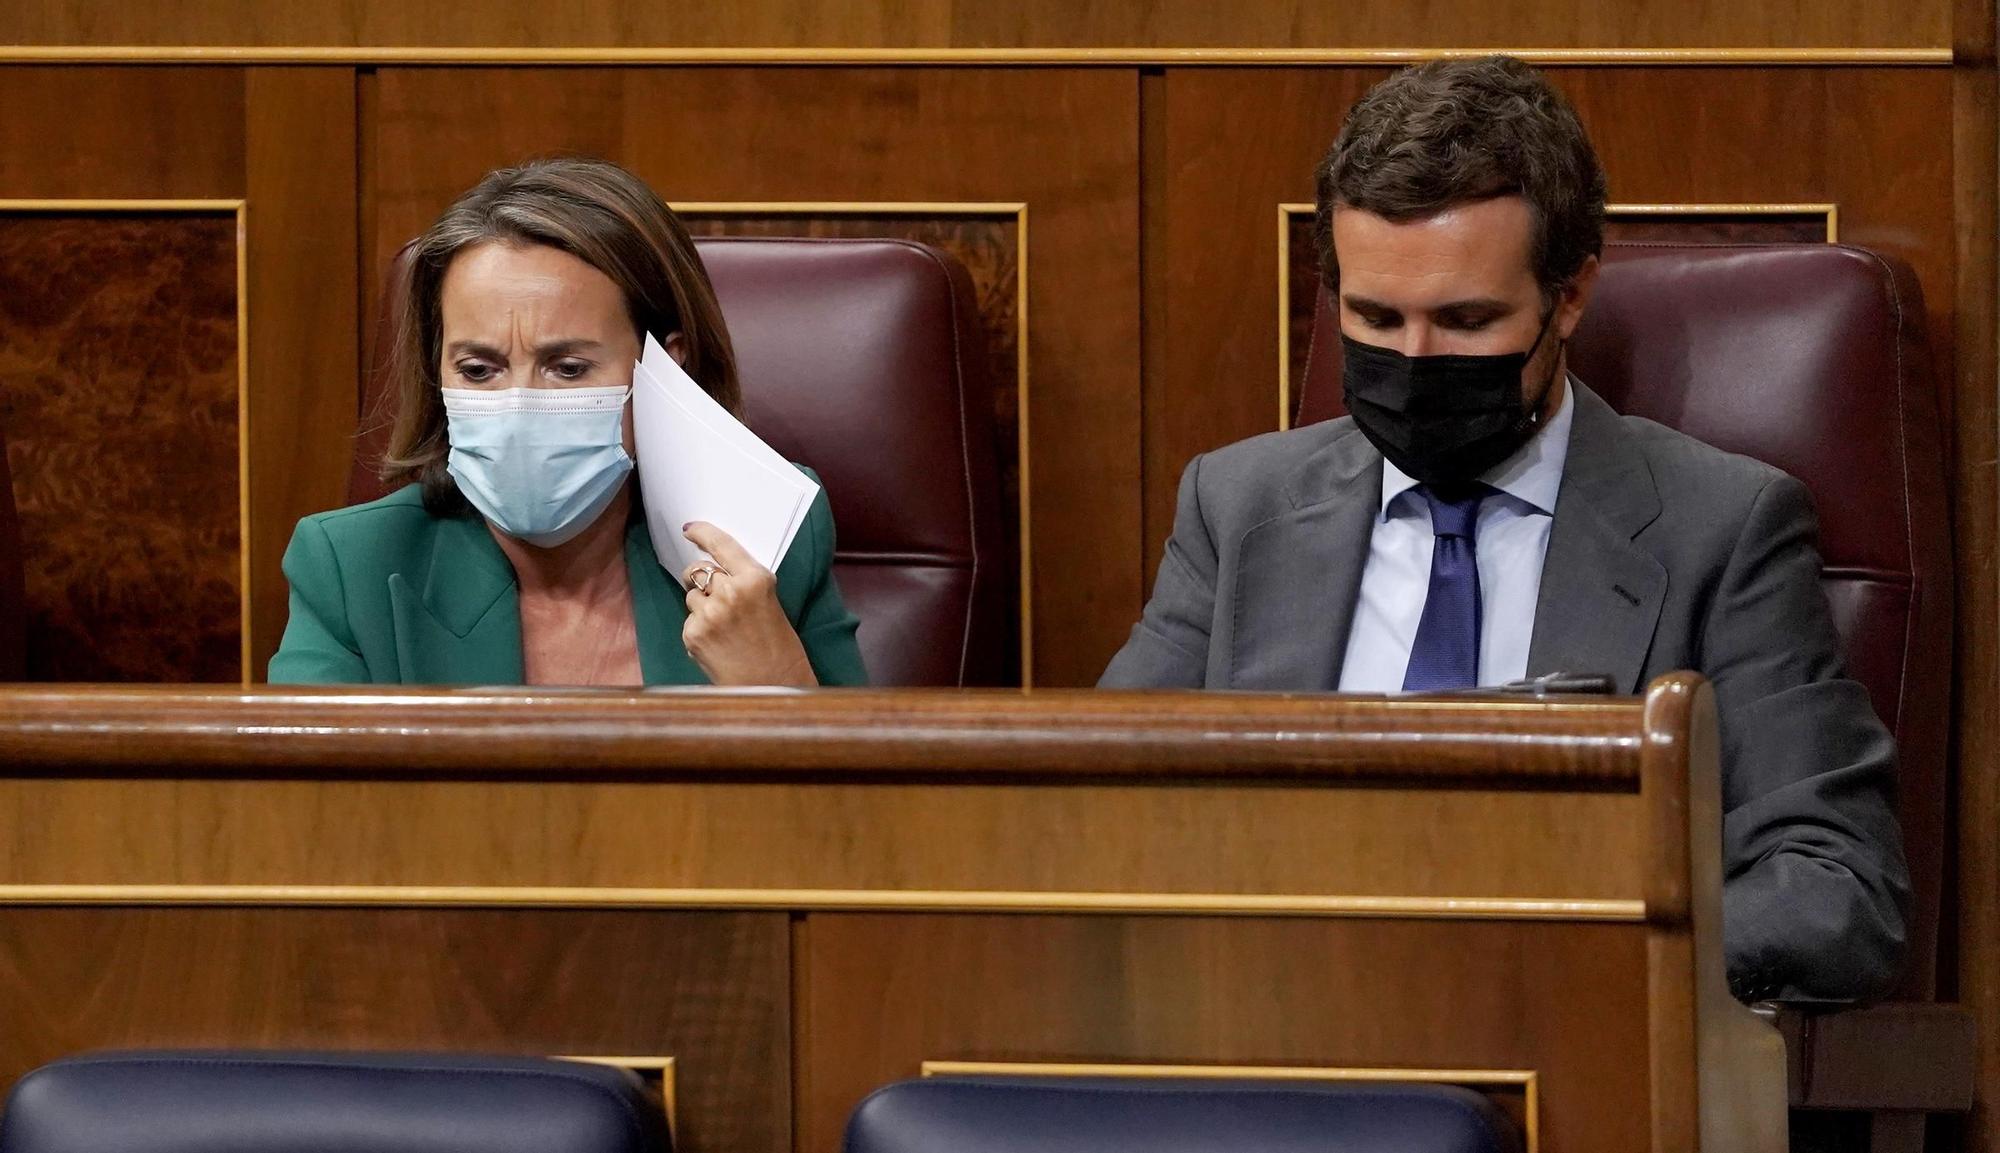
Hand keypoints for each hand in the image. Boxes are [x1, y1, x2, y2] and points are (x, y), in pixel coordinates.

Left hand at [679, 522, 818, 686]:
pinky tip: (718, 645)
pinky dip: (699, 630)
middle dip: (701, 579)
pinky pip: (689, 621)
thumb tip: (714, 574)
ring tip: (724, 630)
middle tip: (714, 595)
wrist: (773, 688)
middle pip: (698, 570)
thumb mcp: (770, 603)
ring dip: (702, 607)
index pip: (721, 545)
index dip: (702, 533)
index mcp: (755, 579)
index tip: (690, 529)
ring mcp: (709, 613)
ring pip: (691, 596)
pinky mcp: (694, 633)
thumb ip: (744, 584)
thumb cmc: (779, 648)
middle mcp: (730, 591)